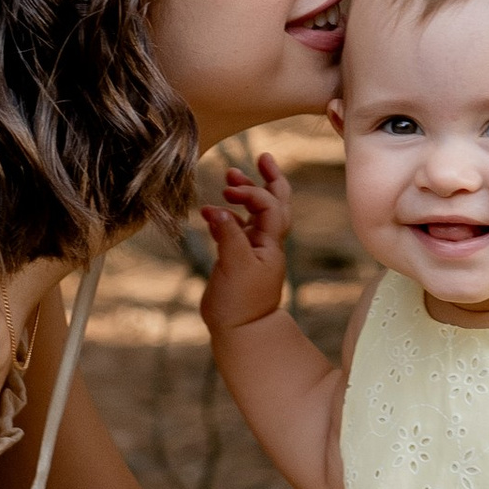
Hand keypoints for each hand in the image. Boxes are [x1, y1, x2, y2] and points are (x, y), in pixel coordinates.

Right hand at [201, 154, 291, 335]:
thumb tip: (217, 211)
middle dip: (269, 178)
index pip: (270, 205)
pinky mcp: (240, 259)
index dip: (252, 191)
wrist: (241, 332)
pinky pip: (240, 229)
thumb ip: (227, 236)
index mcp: (271, 243)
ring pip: (258, 213)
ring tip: (229, 178)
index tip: (227, 189)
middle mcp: (267, 243)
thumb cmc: (240, 303)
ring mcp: (255, 250)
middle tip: (261, 157)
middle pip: (276, 202)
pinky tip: (212, 212)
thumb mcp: (234, 268)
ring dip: (248, 193)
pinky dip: (229, 216)